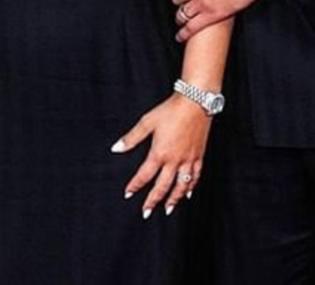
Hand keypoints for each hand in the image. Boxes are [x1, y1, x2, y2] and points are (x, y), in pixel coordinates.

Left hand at [113, 94, 209, 217]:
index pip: (144, 175)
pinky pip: (196, 176)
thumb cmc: (171, 110)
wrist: (196, 101)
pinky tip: (188, 193)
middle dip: (153, 201)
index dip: (135, 186)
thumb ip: (131, 138)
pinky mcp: (199, 155)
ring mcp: (188, 159)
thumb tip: (116, 148)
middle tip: (146, 212)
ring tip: (168, 209)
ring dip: (173, 199)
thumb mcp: (147, 122)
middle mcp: (174, 160)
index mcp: (159, 153)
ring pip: (181, 186)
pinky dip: (191, 187)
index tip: (128, 193)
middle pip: (162, 186)